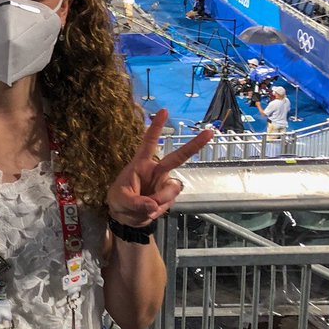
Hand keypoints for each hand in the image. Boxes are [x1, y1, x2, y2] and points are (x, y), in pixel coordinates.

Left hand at [106, 109, 210, 227]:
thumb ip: (136, 202)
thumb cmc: (119, 200)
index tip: (164, 111)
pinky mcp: (168, 198)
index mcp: (141, 163)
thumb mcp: (120, 200)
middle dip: (194, 145)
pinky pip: (169, 203)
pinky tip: (149, 212)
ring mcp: (164, 184)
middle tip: (209, 133)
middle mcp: (157, 170)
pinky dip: (159, 210)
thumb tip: (153, 205)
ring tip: (145, 208)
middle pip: (178, 157)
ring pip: (172, 189)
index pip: (149, 142)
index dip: (156, 127)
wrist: (124, 217)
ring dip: (161, 199)